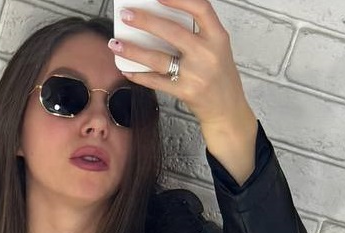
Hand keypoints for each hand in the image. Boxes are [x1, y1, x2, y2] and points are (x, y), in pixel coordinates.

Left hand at [111, 0, 252, 130]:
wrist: (228, 110)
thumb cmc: (219, 76)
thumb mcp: (216, 49)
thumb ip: (197, 34)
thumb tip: (159, 22)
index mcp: (218, 37)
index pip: (200, 9)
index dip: (179, 0)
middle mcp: (208, 53)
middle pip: (171, 31)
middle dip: (145, 21)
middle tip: (126, 15)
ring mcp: (196, 74)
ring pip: (158, 58)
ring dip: (133, 50)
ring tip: (116, 43)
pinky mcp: (185, 92)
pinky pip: (156, 81)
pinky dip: (139, 75)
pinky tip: (127, 68)